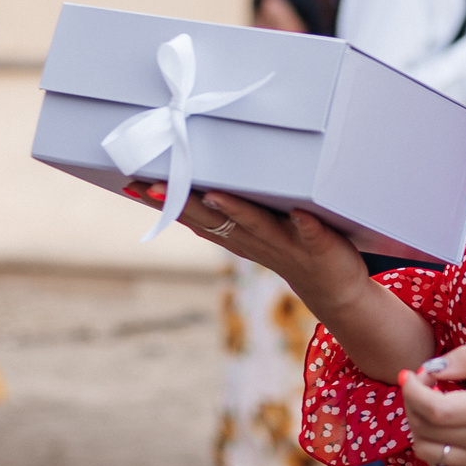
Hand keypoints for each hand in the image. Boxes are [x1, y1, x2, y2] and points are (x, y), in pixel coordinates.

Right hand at [124, 183, 370, 308]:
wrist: (334, 289)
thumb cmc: (291, 246)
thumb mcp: (256, 227)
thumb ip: (231, 207)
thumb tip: (203, 175)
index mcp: (237, 234)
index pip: (194, 215)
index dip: (164, 201)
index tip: (131, 182)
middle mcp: (255, 239)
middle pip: (215, 220)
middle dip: (184, 202)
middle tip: (153, 185)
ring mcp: (287, 243)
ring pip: (257, 225)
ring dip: (235, 210)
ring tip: (214, 193)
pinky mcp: (320, 246)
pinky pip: (312, 234)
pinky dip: (306, 225)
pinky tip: (300, 212)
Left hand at [398, 340, 465, 465]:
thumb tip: (432, 368)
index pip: (435, 410)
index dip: (413, 390)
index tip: (414, 373)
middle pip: (426, 430)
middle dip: (411, 403)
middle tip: (421, 382)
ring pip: (427, 453)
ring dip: (418, 426)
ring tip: (431, 403)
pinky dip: (432, 446)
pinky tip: (444, 425)